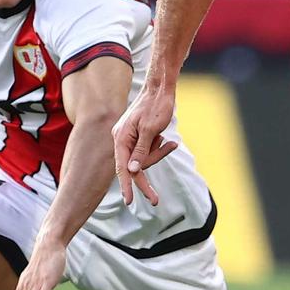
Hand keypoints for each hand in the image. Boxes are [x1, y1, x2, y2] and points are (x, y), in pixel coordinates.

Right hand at [112, 82, 176, 205]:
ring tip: (168, 141)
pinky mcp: (138, 135)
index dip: (126, 186)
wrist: (161, 88)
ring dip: (158, 154)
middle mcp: (122, 139)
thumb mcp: (151, 130)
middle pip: (134, 166)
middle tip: (156, 200)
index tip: (129, 202)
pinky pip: (147, 149)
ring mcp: (130, 137)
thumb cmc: (157, 106)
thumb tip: (133, 171)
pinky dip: (158, 147)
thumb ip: (141, 151)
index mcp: (121, 138)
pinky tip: (166, 137)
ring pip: (143, 158)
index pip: (122, 168)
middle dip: (147, 179)